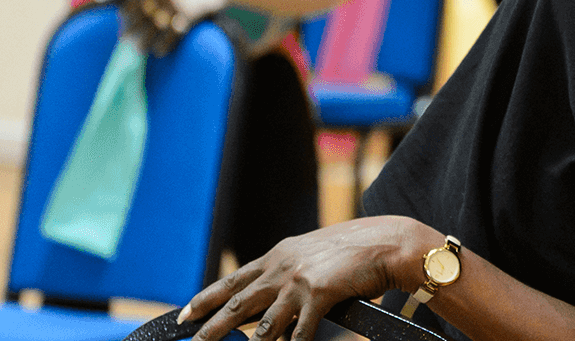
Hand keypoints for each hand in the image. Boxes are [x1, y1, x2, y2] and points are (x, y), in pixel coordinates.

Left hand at [182, 217, 428, 340]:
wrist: (389, 243)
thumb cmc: (357, 249)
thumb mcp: (315, 254)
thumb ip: (291, 273)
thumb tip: (277, 300)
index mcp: (279, 254)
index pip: (233, 280)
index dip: (206, 298)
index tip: (184, 314)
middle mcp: (283, 267)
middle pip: (237, 304)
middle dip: (210, 327)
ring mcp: (299, 281)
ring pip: (263, 324)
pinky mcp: (318, 294)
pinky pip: (300, 332)